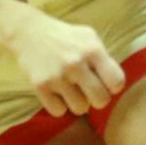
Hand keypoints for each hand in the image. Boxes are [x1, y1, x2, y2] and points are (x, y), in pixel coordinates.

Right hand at [10, 14, 126, 115]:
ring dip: (78, 102)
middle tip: (90, 91)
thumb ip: (103, 58)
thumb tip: (116, 85)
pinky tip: (57, 92)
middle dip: (98, 99)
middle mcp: (75, 63)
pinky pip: (59, 111)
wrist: (28, 32)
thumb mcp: (89, 38)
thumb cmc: (65, 37)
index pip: (116, 81)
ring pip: (80, 109)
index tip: (106, 83)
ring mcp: (57, 76)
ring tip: (71, 90)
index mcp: (92, 50)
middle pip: (101, 100)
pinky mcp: (40, 86)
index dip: (113, 86)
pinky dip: (59, 105)